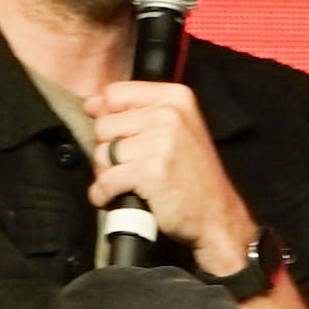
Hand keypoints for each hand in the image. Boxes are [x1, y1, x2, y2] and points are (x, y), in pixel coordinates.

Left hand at [84, 78, 254, 272]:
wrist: (217, 214)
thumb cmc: (193, 174)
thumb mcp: (178, 128)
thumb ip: (138, 111)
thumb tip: (91, 103)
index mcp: (176, 98)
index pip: (114, 94)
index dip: (107, 116)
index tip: (120, 135)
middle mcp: (170, 115)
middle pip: (104, 125)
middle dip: (109, 149)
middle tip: (132, 165)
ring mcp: (161, 143)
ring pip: (101, 154)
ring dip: (107, 174)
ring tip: (130, 182)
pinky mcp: (151, 172)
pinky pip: (105, 181)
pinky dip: (105, 194)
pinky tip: (120, 196)